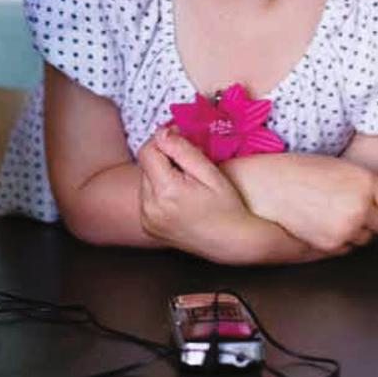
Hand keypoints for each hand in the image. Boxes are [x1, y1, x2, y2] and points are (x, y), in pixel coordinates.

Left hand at [137, 127, 250, 257]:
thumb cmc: (226, 206)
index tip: (179, 138)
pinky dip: (158, 192)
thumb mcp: (210, 173)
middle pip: (146, 166)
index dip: (162, 140)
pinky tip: (177, 198)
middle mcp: (150, 208)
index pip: (147, 151)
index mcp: (166, 192)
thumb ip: (182, 150)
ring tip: (185, 184)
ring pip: (145, 181)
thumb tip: (161, 133)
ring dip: (160, 175)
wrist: (232, 243)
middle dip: (164, 158)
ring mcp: (147, 220)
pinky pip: (146, 198)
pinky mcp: (148, 227)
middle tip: (189, 165)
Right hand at [223, 152, 377, 252]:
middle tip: (347, 206)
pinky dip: (341, 240)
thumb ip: (366, 187)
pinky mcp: (332, 245)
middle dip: (372, 219)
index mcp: (366, 181)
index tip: (376, 202)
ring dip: (357, 231)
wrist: (265, 186)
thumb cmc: (297, 172)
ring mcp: (347, 228)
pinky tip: (323, 223)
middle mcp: (361, 206)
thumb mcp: (339, 168)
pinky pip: (349, 248)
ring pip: (367, 239)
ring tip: (331, 212)